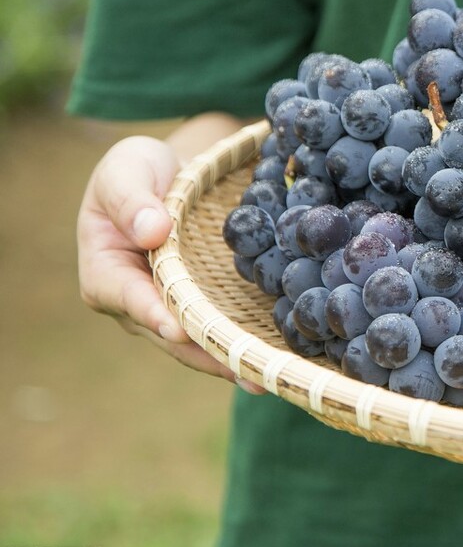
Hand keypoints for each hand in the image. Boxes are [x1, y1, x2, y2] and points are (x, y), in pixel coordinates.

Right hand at [77, 135, 263, 390]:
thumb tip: (151, 231)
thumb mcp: (127, 168)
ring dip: (227, 361)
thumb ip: (132, 198)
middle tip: (237, 368)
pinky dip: (241, 346)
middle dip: (202, 352)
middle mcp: (135, 302)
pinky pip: (217, 332)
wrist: (173, 175)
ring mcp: (168, 311)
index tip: (177, 328)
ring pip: (194, 344)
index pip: (126, 296)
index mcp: (106, 269)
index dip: (151, 312)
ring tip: (262, 378)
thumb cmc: (140, 170)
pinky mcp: (198, 310)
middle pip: (166, 333)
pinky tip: (271, 360)